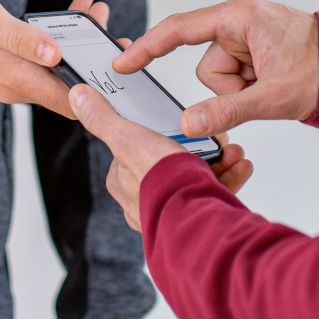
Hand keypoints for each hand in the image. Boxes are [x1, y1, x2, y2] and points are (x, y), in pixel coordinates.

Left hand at [68, 83, 252, 230]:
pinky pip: (214, 194)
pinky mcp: (196, 219)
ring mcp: (172, 210)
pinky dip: (230, 178)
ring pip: (196, 177)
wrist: (196, 222)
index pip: (138, 147)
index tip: (180, 123)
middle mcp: (145, 200)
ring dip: (219, 160)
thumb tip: (78, 97)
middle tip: (214, 136)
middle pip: (172, 161)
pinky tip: (240, 166)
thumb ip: (104, 118)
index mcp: (124, 182)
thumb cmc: (160, 184)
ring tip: (232, 150)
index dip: (161, 131)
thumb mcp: (128, 138)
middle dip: (198, 146)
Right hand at [111, 0, 318, 136]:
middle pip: (206, 65)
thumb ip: (227, 111)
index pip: (180, 29)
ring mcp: (248, 36)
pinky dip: (250, 89)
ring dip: (243, 91)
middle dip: (230, 88)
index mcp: (240, 16)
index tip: (123, 63)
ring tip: (274, 87)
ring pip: (220, 76)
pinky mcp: (255, 50)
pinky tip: (275, 85)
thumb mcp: (273, 96)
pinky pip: (235, 78)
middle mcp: (240, 20)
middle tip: (264, 90)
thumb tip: (190, 122)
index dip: (148, 47)